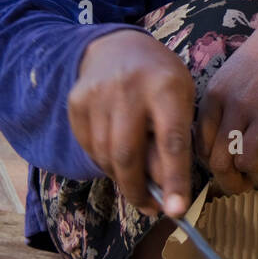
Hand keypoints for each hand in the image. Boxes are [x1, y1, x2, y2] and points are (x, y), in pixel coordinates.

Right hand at [68, 30, 194, 217]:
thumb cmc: (160, 80)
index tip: (176, 211)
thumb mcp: (181, 101)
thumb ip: (176, 140)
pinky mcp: (76, 102)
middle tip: (152, 209)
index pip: (171, 142)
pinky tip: (117, 159)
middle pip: (128, 155)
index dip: (174, 180)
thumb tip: (166, 191)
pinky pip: (89, 148)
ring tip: (138, 185)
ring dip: (122, 180)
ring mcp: (98, 95)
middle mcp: (129, 90)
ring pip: (106, 156)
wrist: (117, 47)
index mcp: (166, 87)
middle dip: (139, 191)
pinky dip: (105, 163)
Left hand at [194, 0, 257, 192]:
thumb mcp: (235, 72)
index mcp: (216, 96)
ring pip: (248, 161)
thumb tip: (222, 141)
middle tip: (244, 184)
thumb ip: (225, 104)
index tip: (224, 170)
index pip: (199, 146)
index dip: (211, 166)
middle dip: (231, 180)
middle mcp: (235, 105)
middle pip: (219, 161)